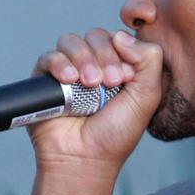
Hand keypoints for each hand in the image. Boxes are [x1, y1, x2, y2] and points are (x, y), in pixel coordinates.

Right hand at [27, 28, 163, 194]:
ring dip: (83, 57)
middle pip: (96, 36)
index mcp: (118, 67)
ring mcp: (69, 71)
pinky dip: (59, 63)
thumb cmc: (116, 134)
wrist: (85, 159)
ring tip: (89, 83)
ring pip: (72, 41)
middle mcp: (93, 66)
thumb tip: (121, 35)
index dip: (122, 51)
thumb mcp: (146, 97)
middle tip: (109, 82)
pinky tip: (69, 79)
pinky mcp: (45, 80)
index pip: (119, 38)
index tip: (125, 78)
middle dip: (104, 55)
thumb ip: (149, 61)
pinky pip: (48, 57)